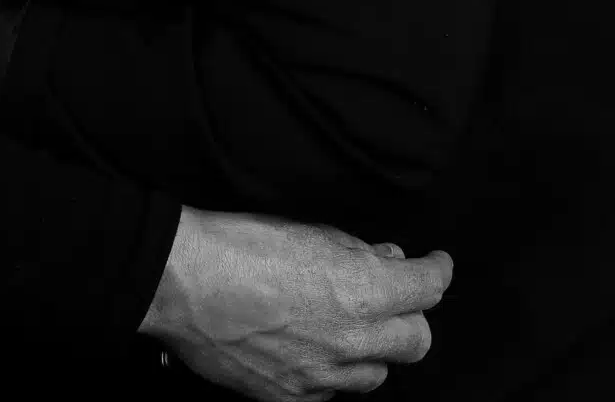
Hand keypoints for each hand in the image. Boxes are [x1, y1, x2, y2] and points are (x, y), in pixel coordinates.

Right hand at [140, 207, 449, 399]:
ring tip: (345, 327)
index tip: (433, 264)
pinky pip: (331, 393)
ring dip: (372, 349)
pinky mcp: (291, 396)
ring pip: (377, 374)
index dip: (436, 270)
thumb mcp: (303, 230)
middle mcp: (352, 339)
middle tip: (391, 299)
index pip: (428, 287)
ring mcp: (322, 375)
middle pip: (416, 341)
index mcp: (361, 290)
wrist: (178, 284)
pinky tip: (310, 350)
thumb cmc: (234, 246)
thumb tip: (382, 259)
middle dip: (410, 316)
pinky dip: (331, 373)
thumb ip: (352, 250)